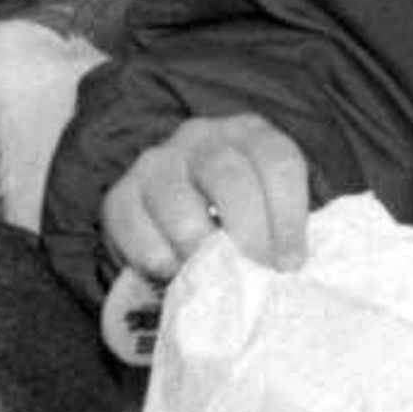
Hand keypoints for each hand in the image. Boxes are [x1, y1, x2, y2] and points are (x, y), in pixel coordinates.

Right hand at [98, 114, 311, 288]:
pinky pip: (137, 232)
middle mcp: (202, 137)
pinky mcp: (119, 194)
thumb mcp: (272, 208)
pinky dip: (159, 260)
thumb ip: (285, 228)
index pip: (277, 161)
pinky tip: (174, 270)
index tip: (290, 263)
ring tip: (213, 278)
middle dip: (248, 236)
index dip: (288, 217)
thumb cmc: (239, 220)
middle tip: (255, 274)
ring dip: (201, 253)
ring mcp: (157, 162)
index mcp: (251, 134)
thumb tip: (292, 266)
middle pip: (230, 179)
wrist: (179, 220)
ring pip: (182, 209)